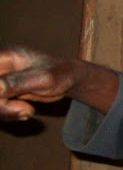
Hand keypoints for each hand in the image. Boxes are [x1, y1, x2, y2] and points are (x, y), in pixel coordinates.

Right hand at [0, 45, 117, 120]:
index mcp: (4, 56)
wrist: (69, 79)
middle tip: (24, 110)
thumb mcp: (43, 78)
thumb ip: (18, 82)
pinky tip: (26, 112)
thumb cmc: (60, 73)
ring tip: (28, 112)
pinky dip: (8, 113)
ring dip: (4, 111)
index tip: (4, 97)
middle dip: (0, 105)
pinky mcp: (3, 92)